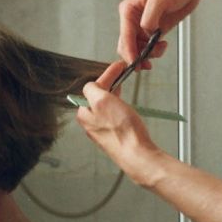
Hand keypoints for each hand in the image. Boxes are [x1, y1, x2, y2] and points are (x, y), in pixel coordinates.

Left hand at [76, 61, 163, 185]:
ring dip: (116, 95)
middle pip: (99, 96)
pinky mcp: (115, 137)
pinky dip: (120, 108)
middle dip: (111, 84)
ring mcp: (102, 131)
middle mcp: (90, 124)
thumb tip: (91, 85)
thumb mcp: (103, 101)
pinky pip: (115, 117)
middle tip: (123, 74)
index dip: (108, 74)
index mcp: (84, 114)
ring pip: (107, 107)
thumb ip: (93, 89)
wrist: (138, 155)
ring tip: (124, 88)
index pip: (93, 87)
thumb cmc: (122, 131)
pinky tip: (127, 108)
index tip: (119, 67)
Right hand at [118, 0, 200, 66]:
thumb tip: (145, 31)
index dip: (129, 50)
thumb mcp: (159, 0)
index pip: (125, 35)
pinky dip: (154, 52)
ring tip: (160, 49)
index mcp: (128, 10)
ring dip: (147, 55)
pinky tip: (162, 46)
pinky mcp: (152, 32)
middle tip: (144, 64)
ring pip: (137, 49)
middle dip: (135, 56)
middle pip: (126, 45)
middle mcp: (132, 20)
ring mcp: (142, 27)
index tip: (134, 62)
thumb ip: (150, 17)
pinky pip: (147, 48)